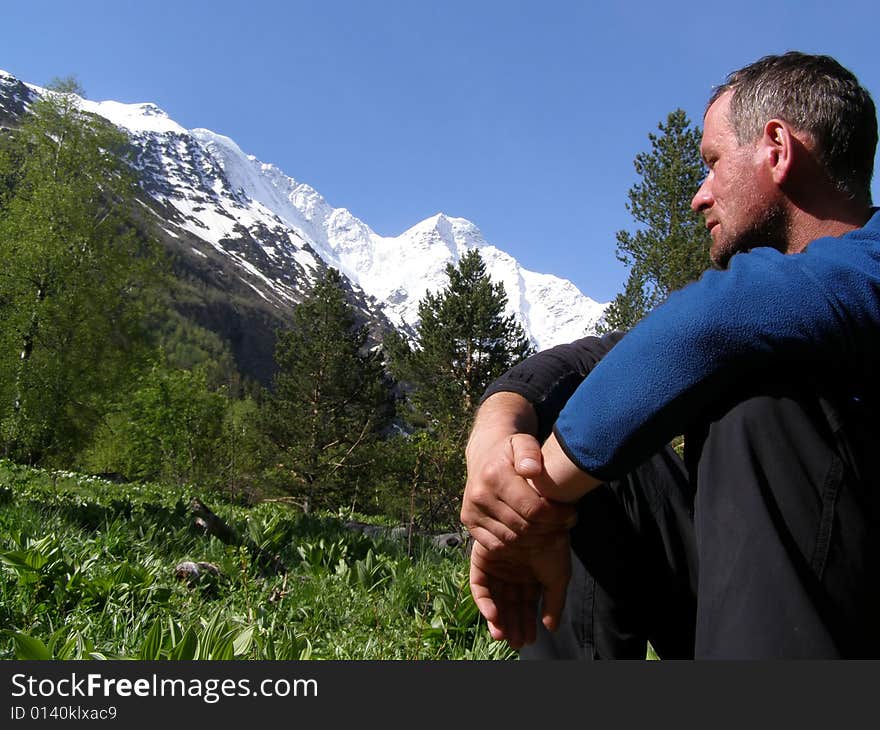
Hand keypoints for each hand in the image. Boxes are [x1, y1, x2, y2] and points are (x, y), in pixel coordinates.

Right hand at [461, 393, 576, 551]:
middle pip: (524, 527)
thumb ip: (529, 452)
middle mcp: (480, 495)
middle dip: (550, 530)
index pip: (532, 508)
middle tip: (566, 525)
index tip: (571, 513)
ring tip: (554, 532)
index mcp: (495, 475)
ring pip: (512, 540)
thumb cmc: (510, 451)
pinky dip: (518, 547)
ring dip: (538, 541)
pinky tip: (534, 538)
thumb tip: (532, 470)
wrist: (483, 454)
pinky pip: (497, 545)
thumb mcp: (522, 442)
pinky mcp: (469, 522)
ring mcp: (472, 511)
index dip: (557, 516)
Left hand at [469, 533, 570, 648]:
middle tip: (516, 643)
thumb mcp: (558, 578)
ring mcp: (496, 566)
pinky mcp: (482, 559)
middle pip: (509, 604)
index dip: (527, 622)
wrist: (541, 520)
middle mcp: (512, 572)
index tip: (530, 639)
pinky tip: (493, 616)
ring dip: (497, 618)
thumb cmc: (553, 546)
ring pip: (494, 598)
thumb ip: (554, 603)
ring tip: (503, 636)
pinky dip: (485, 602)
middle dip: (512, 624)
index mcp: (529, 575)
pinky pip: (480, 585)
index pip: (526, 604)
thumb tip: (551, 628)